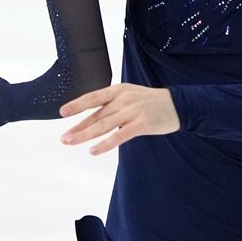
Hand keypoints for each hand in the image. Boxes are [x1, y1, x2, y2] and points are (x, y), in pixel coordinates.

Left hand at [59, 85, 179, 155]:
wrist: (179, 105)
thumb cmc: (152, 102)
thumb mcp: (131, 95)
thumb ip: (113, 104)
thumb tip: (91, 118)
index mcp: (120, 90)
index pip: (94, 97)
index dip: (77, 104)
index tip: (62, 112)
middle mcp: (124, 99)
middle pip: (96, 115)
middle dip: (78, 127)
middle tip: (64, 138)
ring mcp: (133, 111)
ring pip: (103, 125)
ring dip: (85, 135)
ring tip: (71, 142)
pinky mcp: (141, 124)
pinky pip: (119, 136)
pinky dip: (105, 144)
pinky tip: (93, 150)